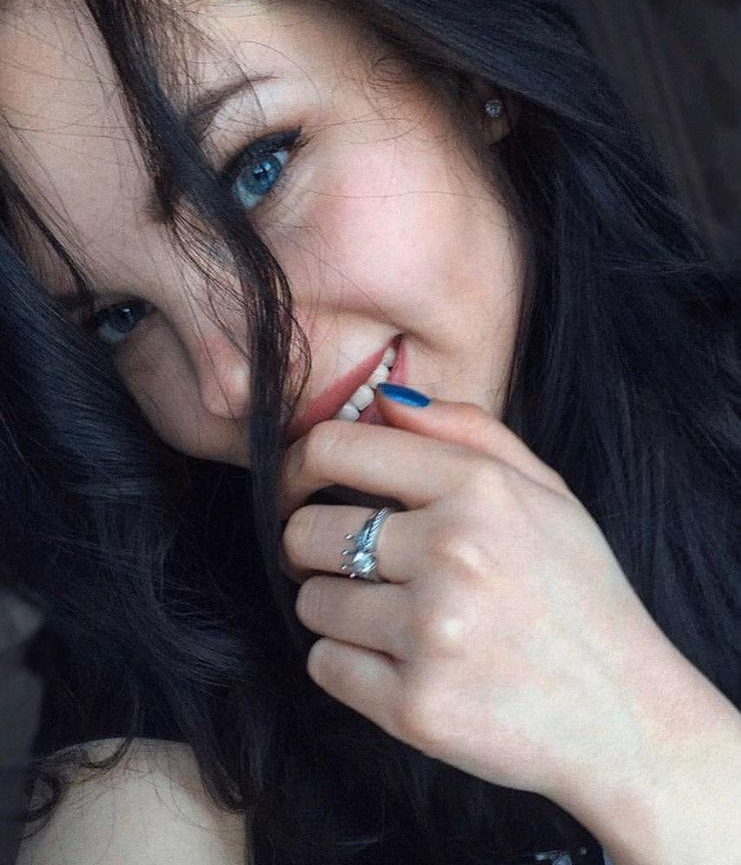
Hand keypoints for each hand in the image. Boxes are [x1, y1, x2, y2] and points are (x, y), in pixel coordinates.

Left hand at [279, 387, 681, 813]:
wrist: (626, 716)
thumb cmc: (580, 594)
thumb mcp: (548, 492)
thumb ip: (468, 430)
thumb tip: (383, 400)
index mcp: (480, 490)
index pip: (335, 449)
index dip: (296, 465)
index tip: (297, 487)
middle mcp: (452, 553)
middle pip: (305, 531)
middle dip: (314, 546)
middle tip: (356, 564)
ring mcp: (432, 633)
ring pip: (312, 602)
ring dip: (339, 609)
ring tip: (397, 620)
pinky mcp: (415, 707)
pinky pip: (325, 665)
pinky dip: (349, 664)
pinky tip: (401, 663)